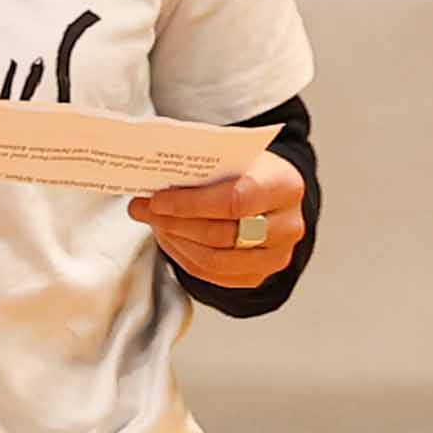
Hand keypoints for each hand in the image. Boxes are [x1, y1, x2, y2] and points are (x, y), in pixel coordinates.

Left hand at [126, 148, 307, 287]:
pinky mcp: (258, 276)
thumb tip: (152, 181)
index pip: (236, 200)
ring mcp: (276, 256)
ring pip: (215, 260)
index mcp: (285, 187)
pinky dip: (185, 258)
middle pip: (222, 234)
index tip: (158, 200)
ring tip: (154, 223)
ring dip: (176, 242)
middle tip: (145, 210)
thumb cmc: (250, 170)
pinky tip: (170, 238)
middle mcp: (287, 226)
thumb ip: (203, 167)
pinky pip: (214, 275)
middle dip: (175, 223)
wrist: (273, 192)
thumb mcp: (235, 156)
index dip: (192, 204)